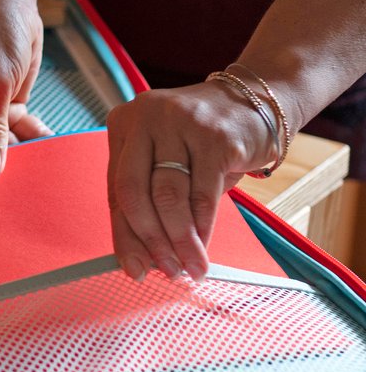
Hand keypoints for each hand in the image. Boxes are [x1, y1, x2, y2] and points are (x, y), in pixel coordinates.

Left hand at [105, 82, 279, 281]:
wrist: (257, 100)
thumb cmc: (203, 140)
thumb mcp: (167, 158)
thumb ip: (149, 196)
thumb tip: (144, 255)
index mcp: (123, 125)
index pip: (114, 188)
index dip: (123, 233)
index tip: (133, 267)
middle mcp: (145, 119)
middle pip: (134, 191)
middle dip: (149, 239)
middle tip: (164, 272)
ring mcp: (180, 124)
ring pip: (169, 196)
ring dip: (179, 241)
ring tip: (189, 268)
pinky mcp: (215, 137)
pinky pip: (203, 194)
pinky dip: (202, 228)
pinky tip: (204, 249)